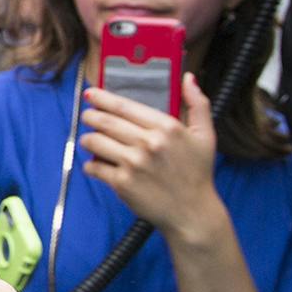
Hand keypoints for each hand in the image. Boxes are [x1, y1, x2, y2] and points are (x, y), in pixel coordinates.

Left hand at [77, 78, 223, 240]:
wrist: (192, 213)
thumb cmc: (197, 173)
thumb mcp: (205, 135)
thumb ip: (197, 103)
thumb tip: (188, 78)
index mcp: (167, 127)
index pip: (125, 106)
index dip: (102, 98)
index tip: (91, 94)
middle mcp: (148, 143)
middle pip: (105, 121)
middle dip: (90, 116)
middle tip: (87, 115)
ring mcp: (133, 164)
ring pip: (95, 142)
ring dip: (88, 139)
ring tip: (90, 139)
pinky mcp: (122, 184)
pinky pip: (95, 167)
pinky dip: (91, 164)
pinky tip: (95, 163)